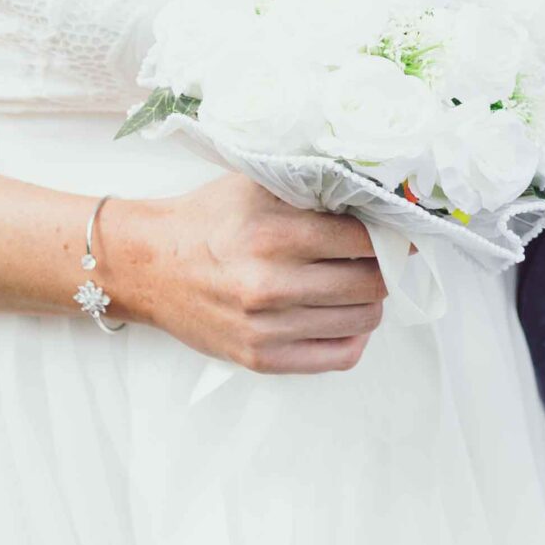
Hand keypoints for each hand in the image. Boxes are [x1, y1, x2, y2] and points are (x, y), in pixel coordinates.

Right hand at [99, 175, 385, 371]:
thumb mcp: (256, 186)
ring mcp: (266, 327)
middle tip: (382, 257)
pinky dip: (353, 337)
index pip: (364, 240)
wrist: (149, 264)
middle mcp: (271, 284)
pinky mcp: (260, 358)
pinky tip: (343, 316)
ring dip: (370, 301)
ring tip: (358, 283)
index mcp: (273, 234)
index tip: (396, 230)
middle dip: (384, 268)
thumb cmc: (207, 220)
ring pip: (361, 321)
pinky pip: (337, 357)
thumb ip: (311, 189)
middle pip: (370, 283)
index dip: (389, 234)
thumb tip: (374, 197)